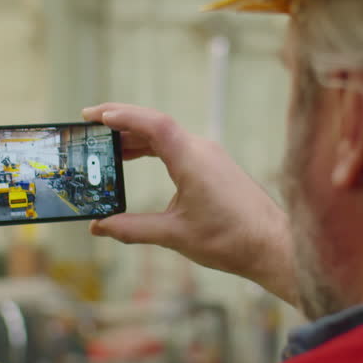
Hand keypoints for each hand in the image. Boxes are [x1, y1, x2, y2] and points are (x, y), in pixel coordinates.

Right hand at [82, 103, 297, 306]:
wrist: (273, 245)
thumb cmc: (230, 239)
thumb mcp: (175, 235)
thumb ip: (133, 228)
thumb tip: (99, 227)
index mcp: (192, 159)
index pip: (152, 125)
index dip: (121, 117)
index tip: (94, 117)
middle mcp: (201, 149)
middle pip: (155, 124)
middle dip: (120, 121)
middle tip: (89, 122)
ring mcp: (209, 156)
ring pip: (166, 134)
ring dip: (135, 136)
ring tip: (105, 146)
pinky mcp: (214, 166)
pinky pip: (177, 146)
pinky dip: (152, 147)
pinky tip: (135, 158)